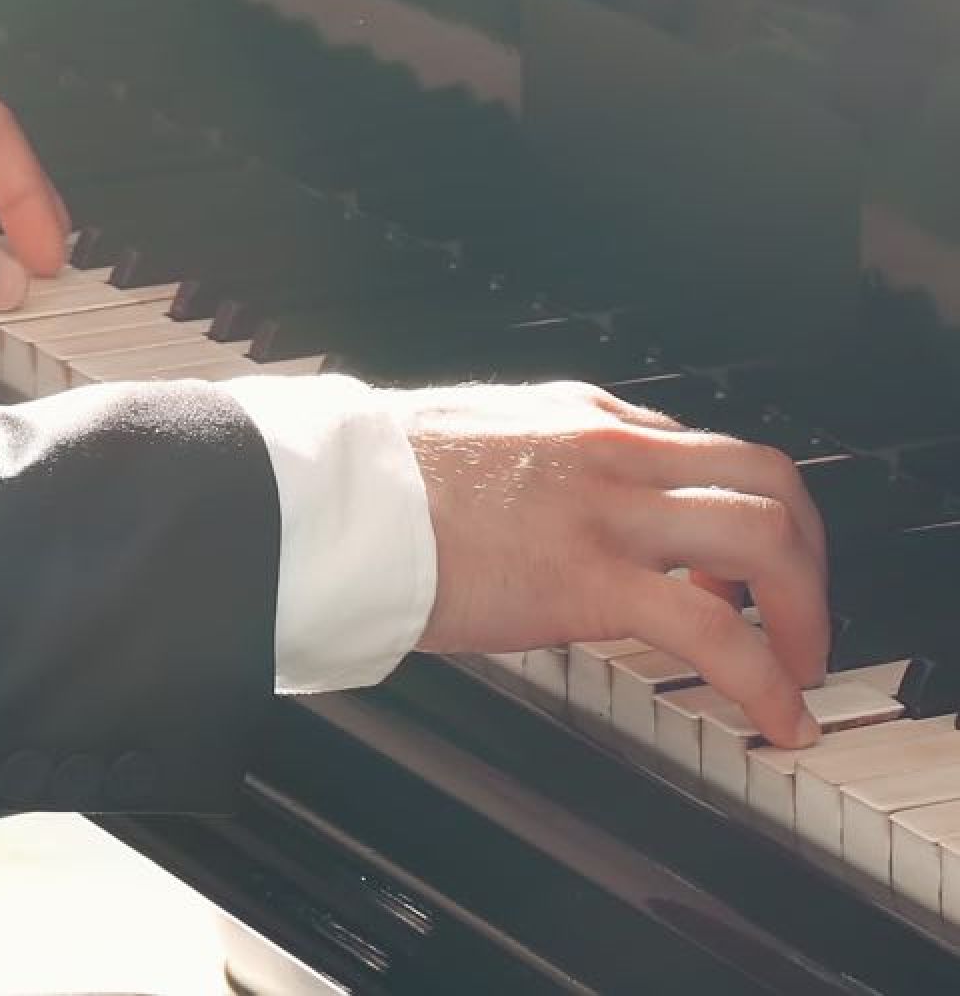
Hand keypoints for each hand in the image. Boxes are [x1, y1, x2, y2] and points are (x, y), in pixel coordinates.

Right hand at [405, 382, 829, 745]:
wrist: (327, 495)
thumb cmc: (376, 477)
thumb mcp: (476, 437)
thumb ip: (537, 462)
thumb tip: (553, 506)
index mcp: (579, 417)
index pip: (704, 454)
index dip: (741, 518)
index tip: (738, 575)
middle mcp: (608, 450)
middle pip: (767, 479)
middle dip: (807, 555)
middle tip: (797, 616)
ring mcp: (605, 510)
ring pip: (767, 536)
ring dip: (808, 612)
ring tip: (797, 668)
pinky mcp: (589, 579)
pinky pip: (720, 635)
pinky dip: (771, 683)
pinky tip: (775, 717)